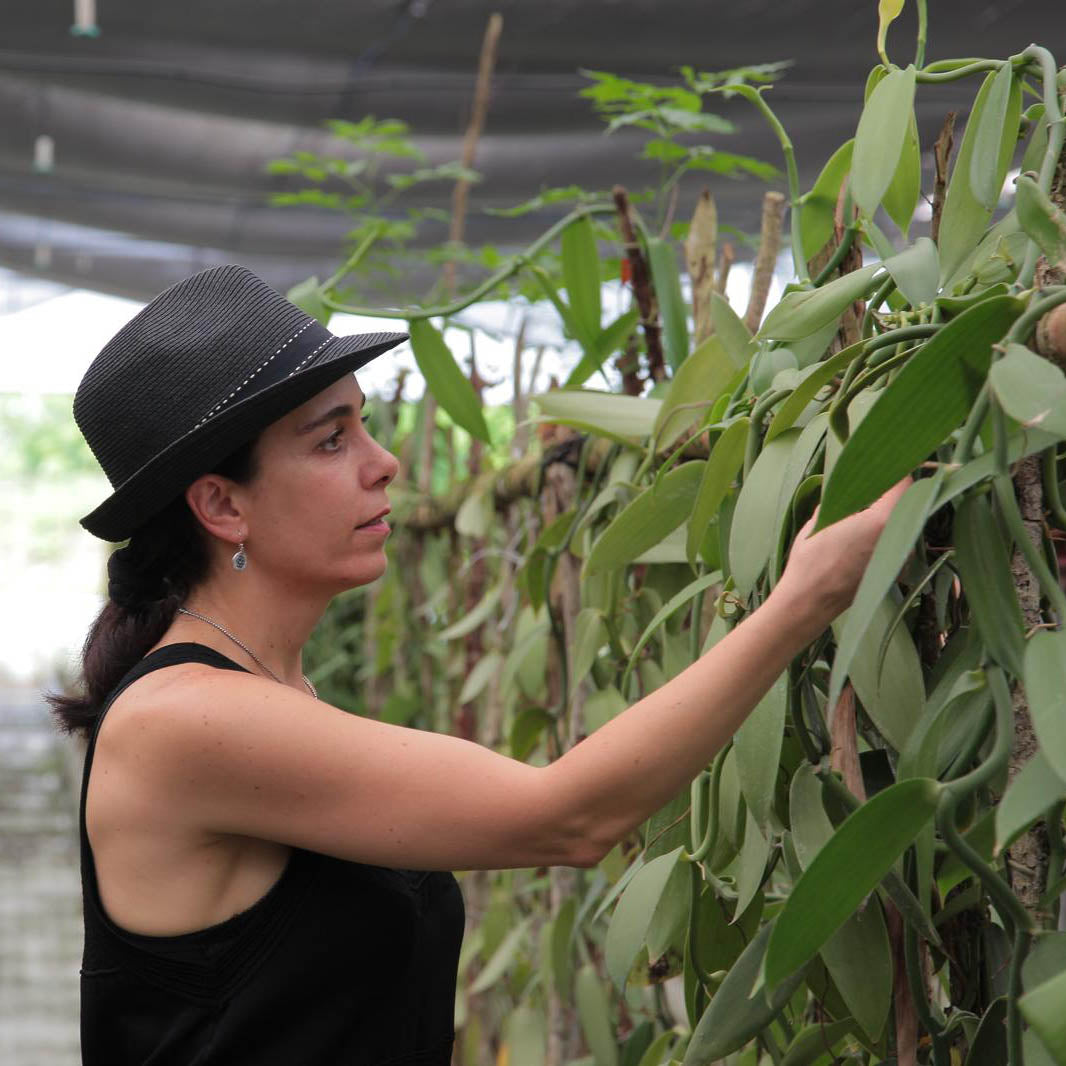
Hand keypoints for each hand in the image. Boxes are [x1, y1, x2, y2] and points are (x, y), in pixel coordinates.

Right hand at [777, 474, 914, 619]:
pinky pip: (895, 540)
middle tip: (875, 479)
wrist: (809, 603)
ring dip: (889, 511)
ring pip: (902, 522)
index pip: (905, 483)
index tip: (888, 459)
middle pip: (907, 502)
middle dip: (893, 490)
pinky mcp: (893, 569)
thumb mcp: (821, 519)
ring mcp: (899, 556)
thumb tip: (848, 483)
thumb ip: (842, 497)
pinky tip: (862, 532)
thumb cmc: (811, 559)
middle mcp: (899, 538)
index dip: (898, 469)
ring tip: (865, 506)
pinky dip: (884, 531)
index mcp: (883, 521)